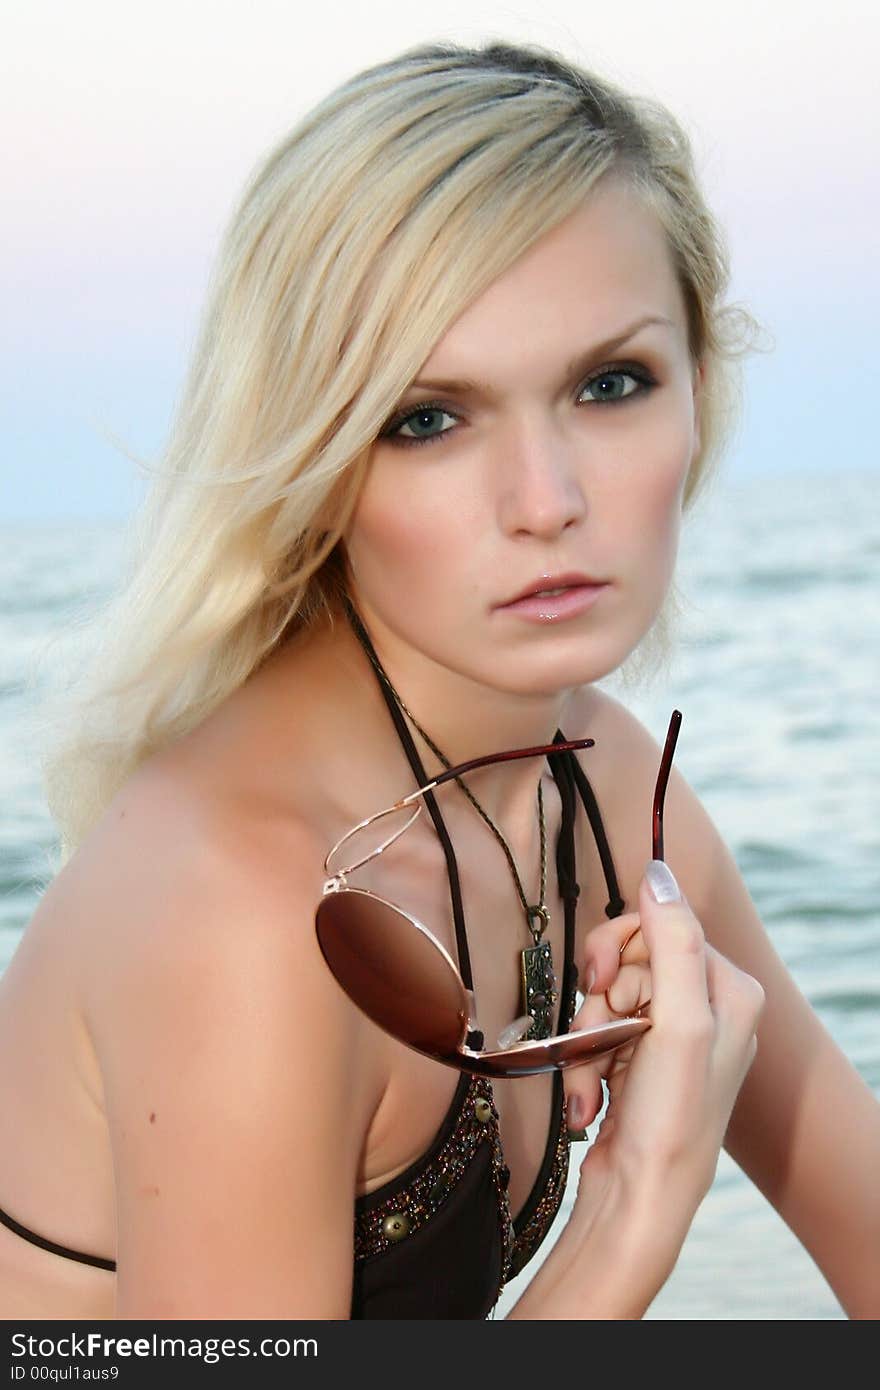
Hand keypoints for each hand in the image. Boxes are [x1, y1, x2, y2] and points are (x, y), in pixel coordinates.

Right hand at [564, 861, 764, 1237]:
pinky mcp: (640, 1064)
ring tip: (593, 1079)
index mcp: (731, 989)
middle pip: (628, 961)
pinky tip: (590, 1099)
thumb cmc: (669, 1118)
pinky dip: (583, 1064)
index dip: (619, 947)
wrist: (639, 1199)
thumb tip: (657, 872)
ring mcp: (672, 1038)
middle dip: (599, 999)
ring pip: (604, 998)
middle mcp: (707, 1008)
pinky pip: (597, 1035)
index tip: (596, 975)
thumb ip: (671, 941)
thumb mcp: (679, 1021)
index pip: (661, 924)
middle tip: (597, 1034)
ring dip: (586, 1039)